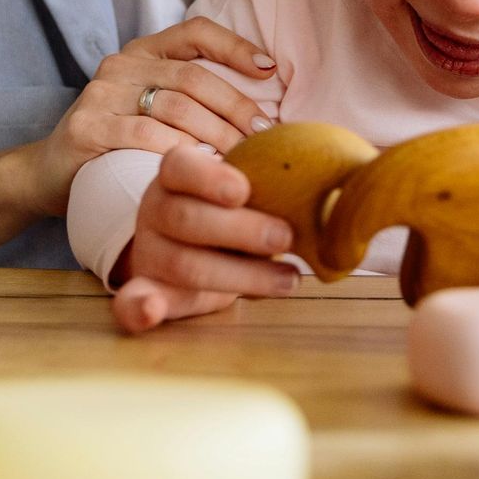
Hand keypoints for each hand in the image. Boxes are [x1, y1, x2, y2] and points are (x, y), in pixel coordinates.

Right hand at [8, 18, 277, 218]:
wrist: (51, 172)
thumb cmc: (118, 142)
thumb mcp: (154, 108)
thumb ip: (193, 97)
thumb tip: (260, 110)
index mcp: (144, 52)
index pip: (196, 32)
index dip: (236, 46)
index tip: (270, 71)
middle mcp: (122, 64)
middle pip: (193, 76)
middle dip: (236, 106)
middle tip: (263, 135)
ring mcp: (101, 93)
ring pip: (175, 106)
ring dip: (216, 134)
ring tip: (242, 157)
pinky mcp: (87, 126)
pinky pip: (145, 135)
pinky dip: (179, 150)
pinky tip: (200, 166)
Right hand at [112, 143, 297, 332]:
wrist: (193, 247)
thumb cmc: (230, 210)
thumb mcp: (245, 188)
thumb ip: (275, 181)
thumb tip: (347, 185)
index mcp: (175, 174)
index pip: (182, 166)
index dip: (211, 177)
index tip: (243, 191)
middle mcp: (156, 209)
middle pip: (186, 218)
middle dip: (240, 230)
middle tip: (285, 237)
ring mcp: (150, 252)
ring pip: (184, 264)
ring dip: (240, 276)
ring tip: (288, 280)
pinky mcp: (149, 291)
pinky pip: (131, 303)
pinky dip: (139, 308)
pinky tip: (151, 312)